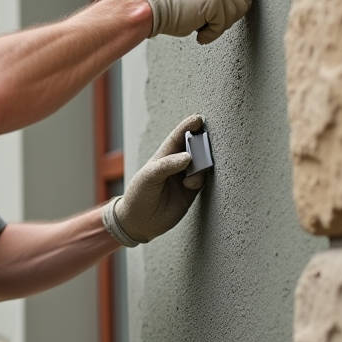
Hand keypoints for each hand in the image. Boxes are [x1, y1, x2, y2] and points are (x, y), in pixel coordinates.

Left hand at [102, 114, 205, 246]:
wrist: (139, 223)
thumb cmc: (138, 195)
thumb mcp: (148, 177)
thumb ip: (167, 165)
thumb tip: (189, 156)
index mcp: (163, 156)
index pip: (178, 137)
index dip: (188, 127)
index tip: (199, 119)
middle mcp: (176, 165)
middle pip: (194, 149)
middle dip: (200, 144)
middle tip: (203, 145)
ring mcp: (185, 178)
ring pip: (201, 165)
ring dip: (201, 165)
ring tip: (189, 175)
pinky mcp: (191, 192)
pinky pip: (203, 180)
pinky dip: (200, 179)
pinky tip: (190, 185)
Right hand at [129, 0, 255, 43]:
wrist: (148, 8)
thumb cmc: (161, 5)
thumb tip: (232, 4)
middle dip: (229, 14)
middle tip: (211, 21)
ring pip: (237, 12)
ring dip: (220, 25)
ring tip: (200, 26)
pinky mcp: (214, 0)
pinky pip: (224, 24)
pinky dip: (211, 34)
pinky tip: (198, 33)